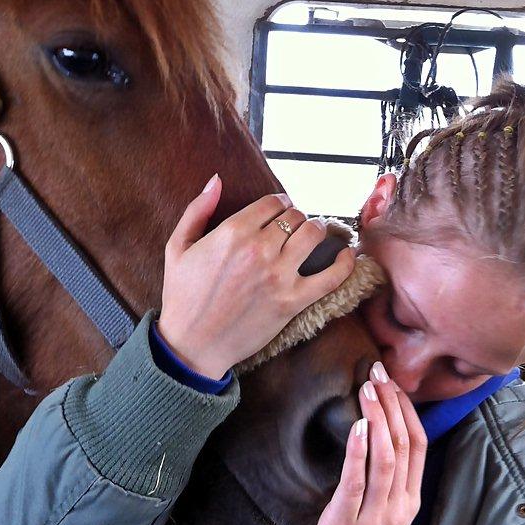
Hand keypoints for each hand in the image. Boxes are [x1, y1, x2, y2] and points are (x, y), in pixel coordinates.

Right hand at [158, 175, 356, 378]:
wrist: (191, 345)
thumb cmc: (182, 296)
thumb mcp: (178, 246)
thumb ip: (197, 209)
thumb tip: (216, 180)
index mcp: (232, 232)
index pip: (273, 202)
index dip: (279, 203)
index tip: (280, 210)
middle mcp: (259, 250)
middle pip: (295, 217)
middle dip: (296, 217)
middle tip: (293, 226)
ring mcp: (278, 276)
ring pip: (313, 235)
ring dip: (317, 230)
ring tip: (313, 235)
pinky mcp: (292, 302)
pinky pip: (331, 277)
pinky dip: (344, 263)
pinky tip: (346, 255)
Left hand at [304, 363, 426, 524]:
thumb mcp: (387, 518)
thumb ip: (388, 485)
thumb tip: (380, 438)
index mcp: (409, 502)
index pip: (418, 445)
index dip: (407, 410)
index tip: (393, 383)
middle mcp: (398, 506)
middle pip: (403, 444)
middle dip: (392, 404)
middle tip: (378, 372)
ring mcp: (375, 516)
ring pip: (385, 458)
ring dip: (376, 418)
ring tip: (367, 388)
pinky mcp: (348, 523)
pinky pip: (356, 482)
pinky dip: (358, 451)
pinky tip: (356, 426)